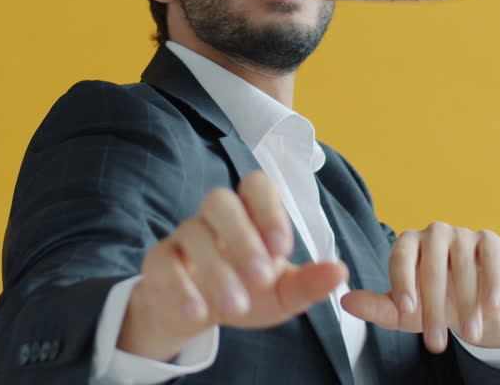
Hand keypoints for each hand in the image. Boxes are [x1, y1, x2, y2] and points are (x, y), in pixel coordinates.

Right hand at [119, 170, 348, 360]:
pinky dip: (180, 287)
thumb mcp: (283, 292)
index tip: (283, 247)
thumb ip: (310, 282)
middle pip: (219, 200)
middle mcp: (214, 217)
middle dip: (242, 236)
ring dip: (216, 269)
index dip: (268, 209)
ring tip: (237, 304)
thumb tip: (340, 272)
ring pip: (191, 232)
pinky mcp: (159, 261)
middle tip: (261, 276)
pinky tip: (199, 311)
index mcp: (249, 214)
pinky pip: (162, 262)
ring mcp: (182, 236)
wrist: (201, 314)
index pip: (256, 186)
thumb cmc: (248, 291)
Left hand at [340, 221, 499, 352]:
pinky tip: (491, 304)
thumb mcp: (404, 311)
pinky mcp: (490, 241)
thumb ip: (377, 306)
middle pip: (432, 265)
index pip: (400, 258)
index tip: (406, 311)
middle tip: (437, 342)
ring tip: (469, 333)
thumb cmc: (431, 303)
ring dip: (467, 301)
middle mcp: (433, 233)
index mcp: (407, 244)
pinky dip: (494, 279)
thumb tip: (346, 302)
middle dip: (435, 307)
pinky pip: (492, 255)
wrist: (471, 305)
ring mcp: (462, 234)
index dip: (403, 284)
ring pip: (463, 263)